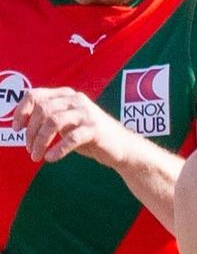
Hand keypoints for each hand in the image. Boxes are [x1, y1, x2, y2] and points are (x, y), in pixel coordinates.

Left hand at [12, 87, 128, 164]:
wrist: (123, 148)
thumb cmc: (93, 138)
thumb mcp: (69, 125)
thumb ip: (51, 120)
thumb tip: (24, 125)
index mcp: (68, 95)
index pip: (36, 95)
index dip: (21, 111)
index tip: (16, 129)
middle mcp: (77, 100)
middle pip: (43, 110)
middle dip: (31, 132)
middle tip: (29, 149)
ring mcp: (87, 113)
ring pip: (54, 122)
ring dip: (41, 141)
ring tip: (37, 156)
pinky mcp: (95, 129)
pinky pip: (71, 138)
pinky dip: (58, 149)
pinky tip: (51, 159)